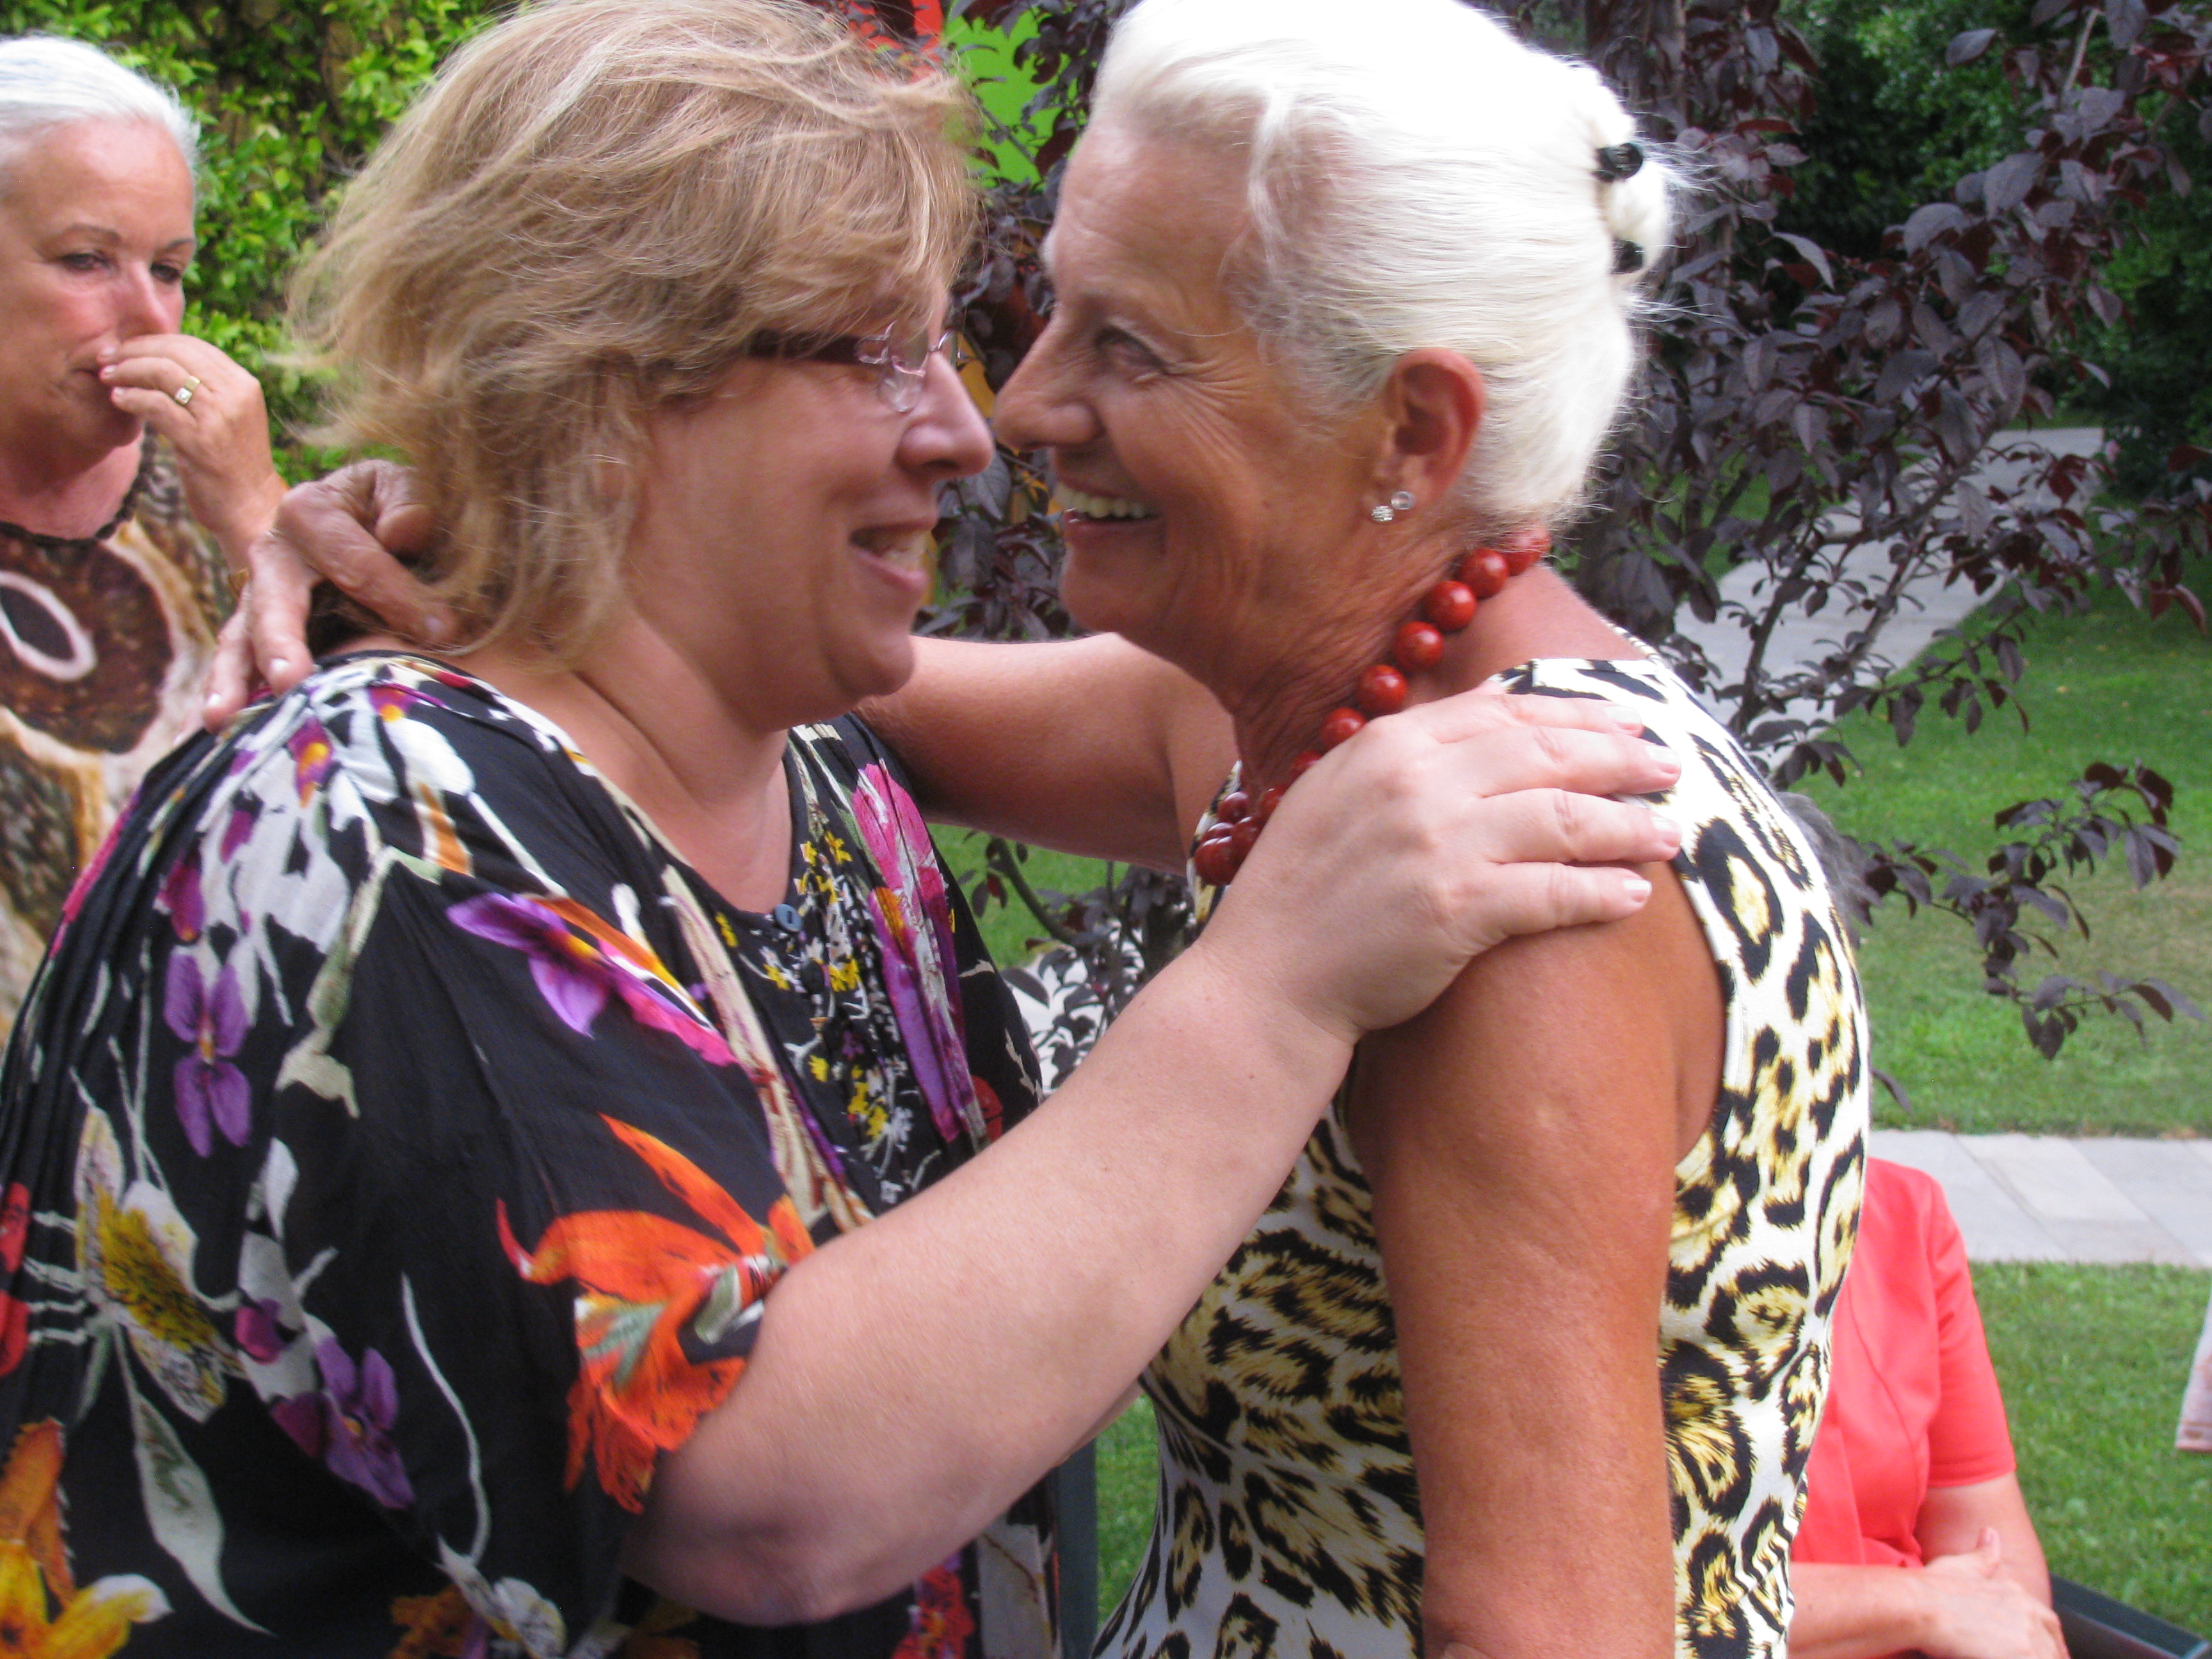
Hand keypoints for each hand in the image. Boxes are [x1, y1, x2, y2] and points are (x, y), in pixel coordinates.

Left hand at [98, 333, 284, 565]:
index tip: (124, 349)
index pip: (192, 345)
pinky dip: (131, 398)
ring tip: (108, 378)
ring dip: (127, 371)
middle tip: (106, 359)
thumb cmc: (232, 463)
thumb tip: (158, 358)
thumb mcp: (228, 416)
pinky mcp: (200, 441)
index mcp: (244, 384)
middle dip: (133, 350)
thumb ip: (205, 388)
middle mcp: (236, 394)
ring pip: (163, 373)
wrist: (251, 507)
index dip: (152, 341)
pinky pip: (156, 405)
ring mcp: (220, 417)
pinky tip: (118, 401)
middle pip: (175, 353)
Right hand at [203, 459, 444, 726]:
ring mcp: (256, 596)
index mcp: (311, 511)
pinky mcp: (254, 631)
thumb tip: (403, 533)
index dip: (398, 595)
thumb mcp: (402, 489)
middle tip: (292, 681)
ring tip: (225, 719)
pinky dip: (220, 697)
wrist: (358, 515)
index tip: (443, 630)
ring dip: (233, 680)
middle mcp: (272, 554)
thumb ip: (409, 504)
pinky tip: (210, 733)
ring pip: (240, 640)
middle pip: (274, 602)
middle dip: (283, 643)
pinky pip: (233, 665)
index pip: (353, 561)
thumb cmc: (390, 506)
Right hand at [1201, 690, 1682, 1044]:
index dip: (1575, 714)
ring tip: (1668, 832)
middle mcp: (1416, 782)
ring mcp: (1438, 844)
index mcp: (1386, 744)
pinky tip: (1633, 895)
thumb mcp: (1337, 793)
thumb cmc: (1302, 894)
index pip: (1504, 710)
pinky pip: (1554, 891)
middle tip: (1669, 767)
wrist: (1267, 978)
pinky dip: (1602, 892)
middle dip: (1621, 757)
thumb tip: (1489, 718)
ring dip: (1628, 825)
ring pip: (1564, 817)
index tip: (1623, 721)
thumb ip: (1406, 757)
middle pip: (1547, 753)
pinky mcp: (1457, 909)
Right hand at [1917, 1531, 2067, 1658]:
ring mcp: (2027, 1634)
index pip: (2047, 1622)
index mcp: (2016, 1593)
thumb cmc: (1932, 1587)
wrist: (1918, 1604)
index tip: (2042, 1651)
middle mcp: (2027, 1611)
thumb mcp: (1961, 1567)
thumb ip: (1983, 1555)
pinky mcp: (2022, 1653)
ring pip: (2050, 1655)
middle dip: (2052, 1655)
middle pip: (2053, 1644)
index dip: (2049, 1640)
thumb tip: (1991, 1532)